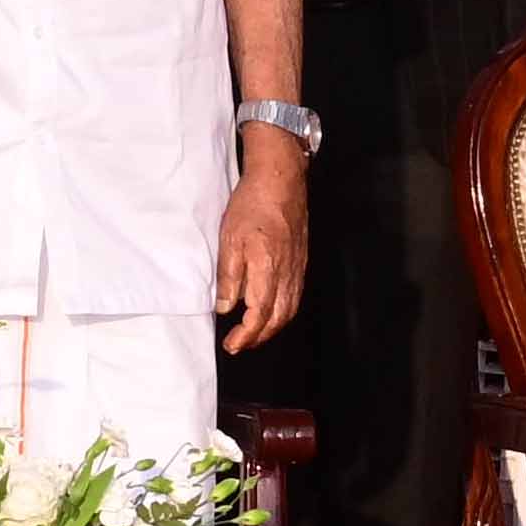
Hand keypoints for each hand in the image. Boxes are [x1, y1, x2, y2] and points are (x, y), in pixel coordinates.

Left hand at [216, 131, 309, 351]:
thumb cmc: (252, 205)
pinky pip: (294, 296)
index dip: (246, 336)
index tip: (232, 345)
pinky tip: (271, 310)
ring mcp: (297, 268)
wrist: (280, 180)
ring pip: (289, 310)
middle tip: (238, 344)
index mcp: (267, 269)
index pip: (259, 315)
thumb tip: (224, 307)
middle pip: (278, 319)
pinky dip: (282, 312)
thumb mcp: (229, 239)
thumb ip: (228, 277)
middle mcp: (287, 274)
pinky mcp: (300, 261)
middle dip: (258, 337)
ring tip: (252, 333)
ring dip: (271, 328)